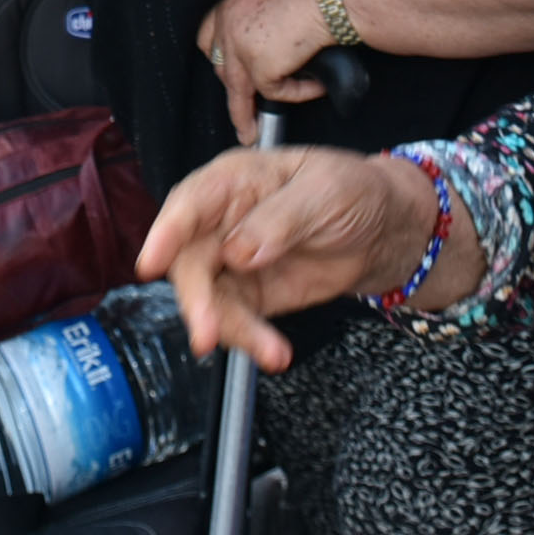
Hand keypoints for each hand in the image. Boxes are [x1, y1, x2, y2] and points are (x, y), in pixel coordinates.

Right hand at [134, 147, 452, 372]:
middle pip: (189, 261)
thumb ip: (281, 218)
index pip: (189, 203)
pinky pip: (235, 321)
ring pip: (208, 299)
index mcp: (234, 181)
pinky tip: (275, 353)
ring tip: (269, 351)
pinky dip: (251, 341)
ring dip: (228, 330)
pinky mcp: (249, 295)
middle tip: (208, 332)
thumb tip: (238, 250)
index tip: (150, 263)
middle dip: (196, 300)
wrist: (383, 230)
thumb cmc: (352, 192)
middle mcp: (222, 221)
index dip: (166, 232)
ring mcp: (232, 261)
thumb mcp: (326, 193)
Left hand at [196, 0, 334, 145]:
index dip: (221, 61)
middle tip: (244, 114)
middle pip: (222, 70)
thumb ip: (263, 27)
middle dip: (236, 92)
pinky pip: (276, 93)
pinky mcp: (261, 67)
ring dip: (246, 116)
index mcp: (231, 6)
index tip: (227, 78)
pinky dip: (298, 93)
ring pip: (238, 93)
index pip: (209, 40)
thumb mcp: (276, 3)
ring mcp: (240, 47)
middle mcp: (228, 25)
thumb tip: (271, 52)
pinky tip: (316, 86)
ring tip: (253, 133)